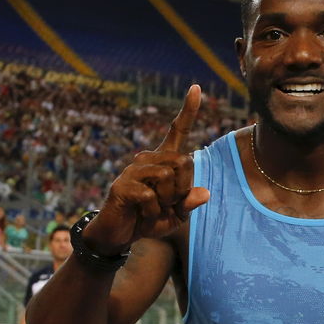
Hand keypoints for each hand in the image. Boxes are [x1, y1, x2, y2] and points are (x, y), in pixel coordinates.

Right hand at [83, 85, 209, 254]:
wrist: (119, 236)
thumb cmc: (149, 220)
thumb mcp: (176, 215)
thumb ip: (189, 203)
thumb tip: (204, 193)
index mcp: (163, 161)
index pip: (177, 131)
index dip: (188, 111)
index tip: (196, 88)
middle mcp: (147, 159)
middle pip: (184, 161)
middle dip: (183, 189)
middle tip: (168, 205)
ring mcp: (132, 170)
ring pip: (168, 177)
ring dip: (168, 201)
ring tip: (153, 210)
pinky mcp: (122, 185)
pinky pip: (151, 197)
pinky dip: (153, 212)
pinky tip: (142, 216)